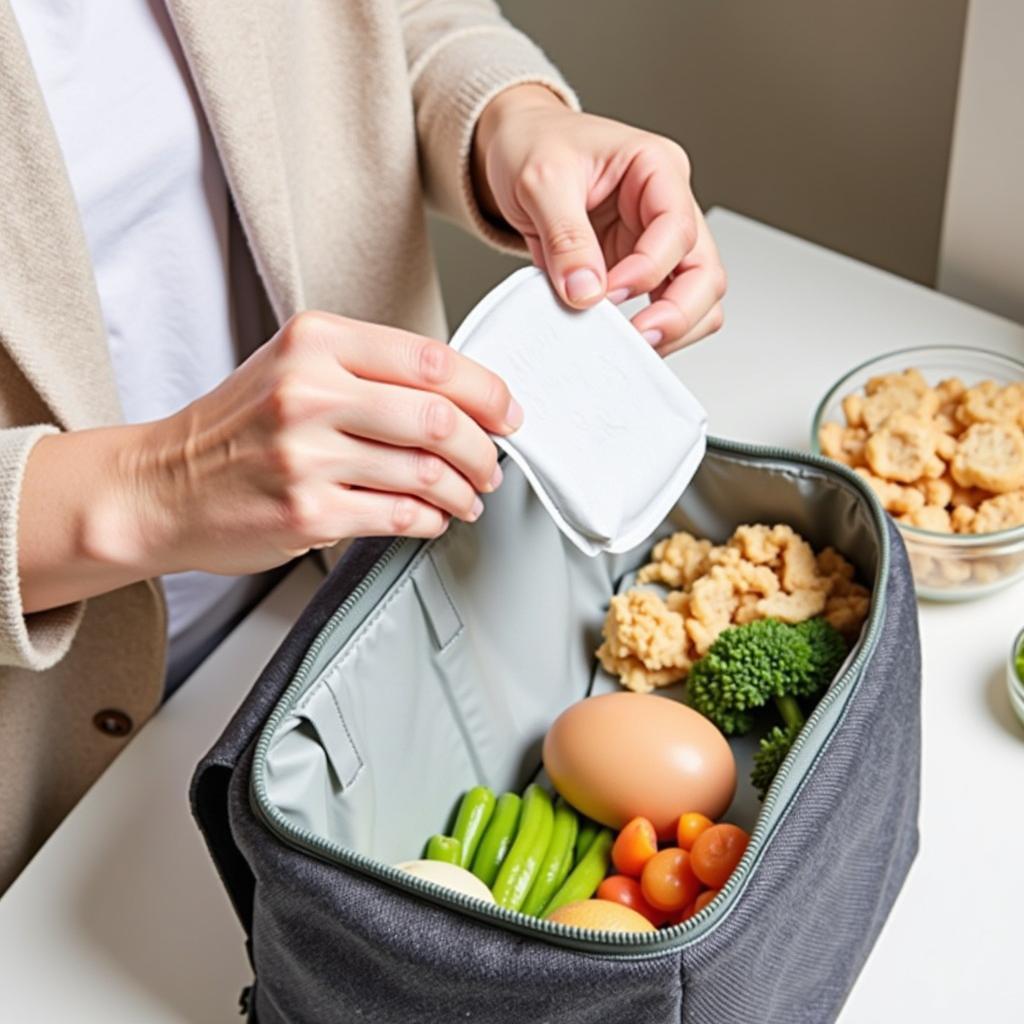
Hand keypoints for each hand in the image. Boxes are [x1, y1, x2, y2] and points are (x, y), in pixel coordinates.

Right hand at [19, 313, 519, 609]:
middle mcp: (310, 392)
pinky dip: (430, 520)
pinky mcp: (307, 512)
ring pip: (426, 472)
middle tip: (492, 465)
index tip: (507, 413)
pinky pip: (399, 517)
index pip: (432, 360)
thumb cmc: (235, 428)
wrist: (162, 485)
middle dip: (483, 450)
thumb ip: (371, 371)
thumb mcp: (294, 367)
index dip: (487, 392)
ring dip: (463, 491)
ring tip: (467, 496)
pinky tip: (432, 518)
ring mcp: (306, 455)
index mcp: (316, 342)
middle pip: (439, 418)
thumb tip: (460, 399)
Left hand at [474, 85, 725, 355]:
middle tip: (638, 338)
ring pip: (696, 296)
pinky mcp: (636, 270)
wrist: (516, 146)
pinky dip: (649, 330)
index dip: (648, 268)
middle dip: (678, 312)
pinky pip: (662, 307)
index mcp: (656, 168)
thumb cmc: (534, 144)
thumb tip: (585, 290)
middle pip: (706, 271)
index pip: (678, 228)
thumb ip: (565, 237)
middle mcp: (666, 206)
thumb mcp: (540, 180)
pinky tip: (621, 338)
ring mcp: (655, 242)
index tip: (608, 292)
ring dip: (672, 327)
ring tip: (630, 345)